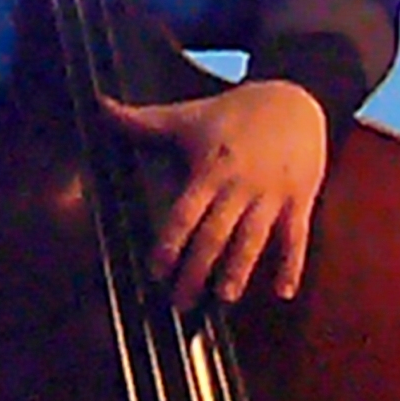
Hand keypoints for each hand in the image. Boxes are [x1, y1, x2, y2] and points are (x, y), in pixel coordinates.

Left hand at [105, 80, 328, 309]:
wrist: (296, 98)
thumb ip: (141, 120)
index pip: (186, 213)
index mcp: (210, 169)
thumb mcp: (187, 115)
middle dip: (197, 269)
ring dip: (239, 271)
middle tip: (181, 302)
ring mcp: (273, 195)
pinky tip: (284, 292)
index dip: (171, 243)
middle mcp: (240, 186)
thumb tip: (99, 105)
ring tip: (225, 298)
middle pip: (216, 234)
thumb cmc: (235, 111)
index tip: (157, 271)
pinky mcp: (300, 200)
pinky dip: (292, 265)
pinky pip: (297, 237)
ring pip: (254, 240)